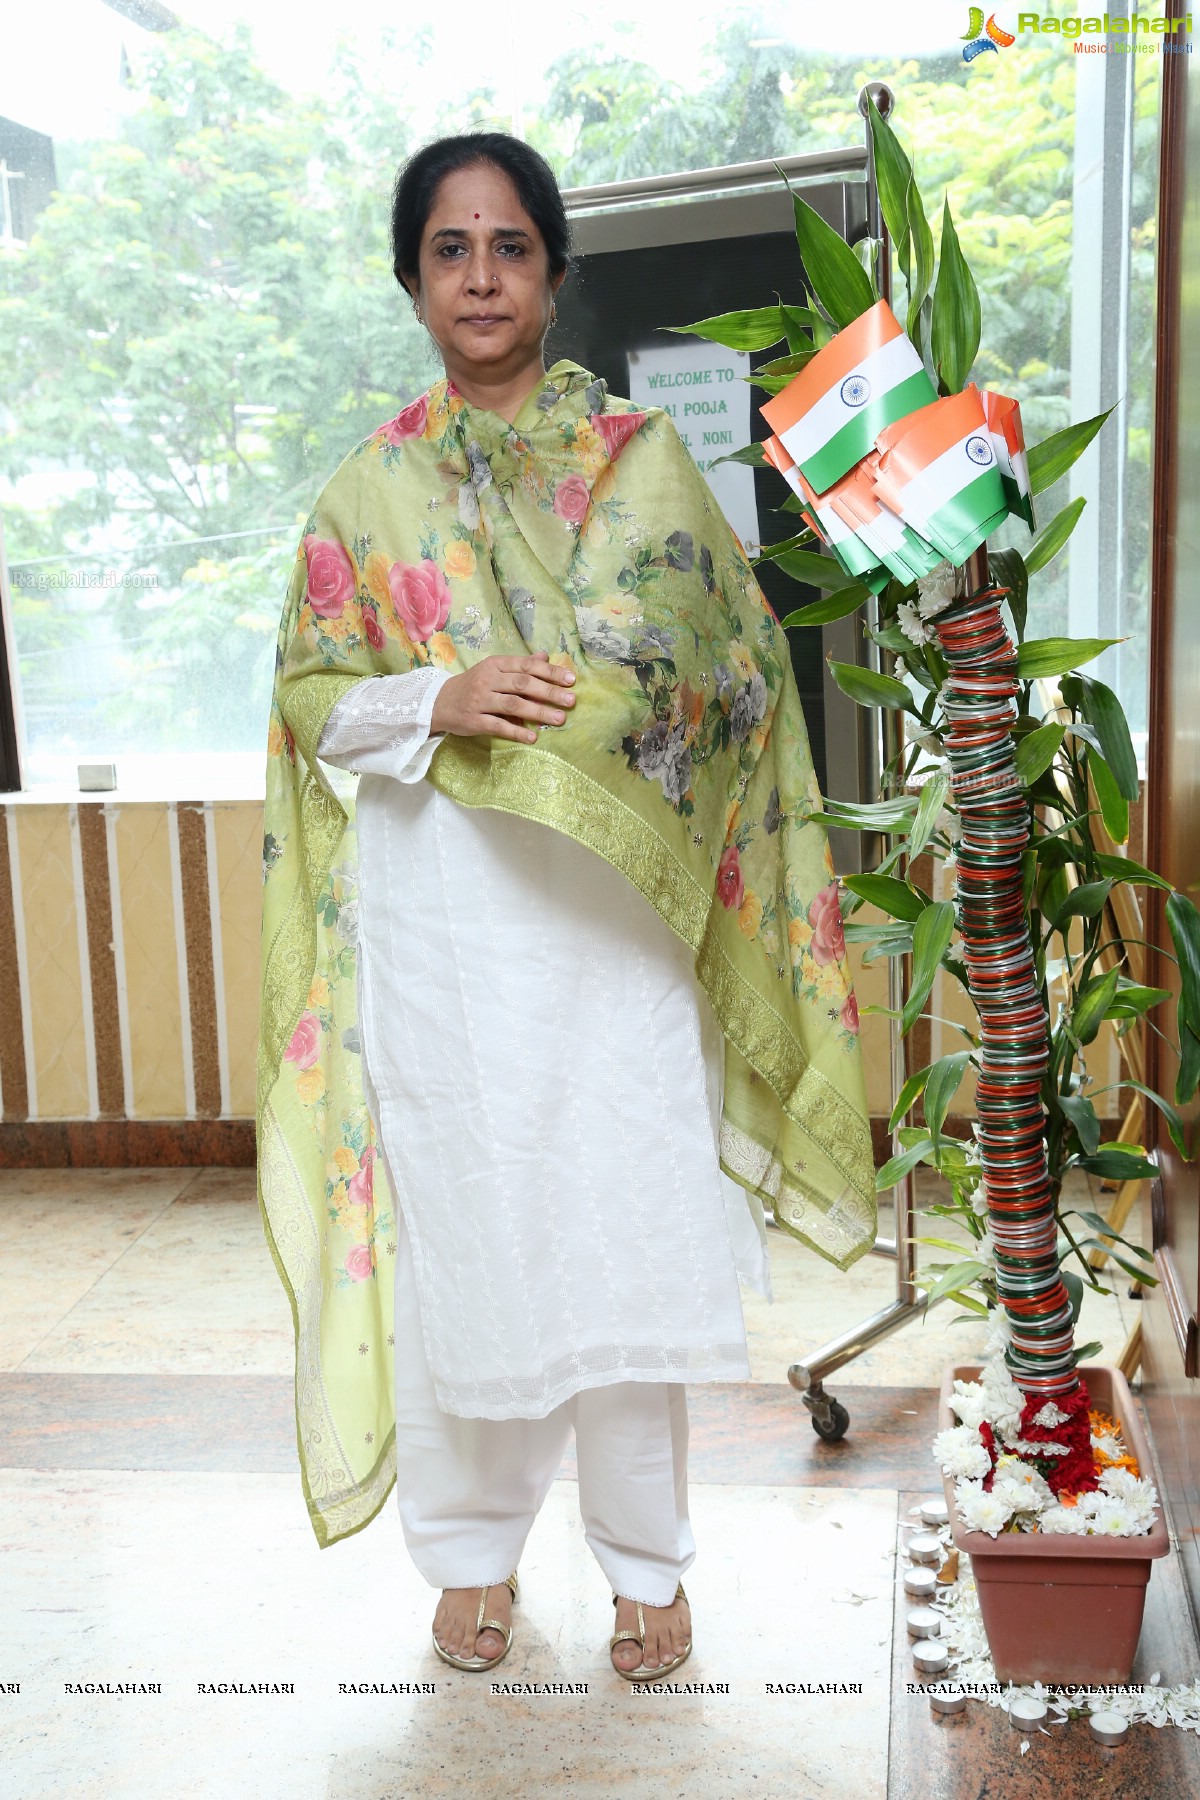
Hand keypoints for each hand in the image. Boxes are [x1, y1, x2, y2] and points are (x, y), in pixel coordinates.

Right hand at [430, 651, 575, 744]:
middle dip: (549, 692)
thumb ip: (520, 665)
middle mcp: (488, 680)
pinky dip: (516, 732)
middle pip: (523, 684)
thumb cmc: (473, 685)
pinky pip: (498, 726)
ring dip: (538, 712)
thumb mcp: (494, 670)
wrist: (439, 702)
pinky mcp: (474, 720)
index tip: (570, 680)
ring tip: (559, 719)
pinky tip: (532, 738)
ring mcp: (480, 700)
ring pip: (513, 705)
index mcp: (495, 664)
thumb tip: (546, 656)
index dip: (550, 672)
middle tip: (571, 700)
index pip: (526, 666)